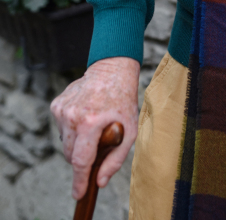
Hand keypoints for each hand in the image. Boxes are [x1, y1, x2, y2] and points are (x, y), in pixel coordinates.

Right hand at [51, 56, 139, 199]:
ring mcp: (62, 109)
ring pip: (64, 142)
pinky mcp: (56, 105)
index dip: (79, 180)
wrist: (112, 70)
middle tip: (97, 145)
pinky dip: (72, 128)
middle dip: (81, 158)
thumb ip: (115, 159)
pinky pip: (61, 128)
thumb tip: (100, 181)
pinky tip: (85, 114)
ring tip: (93, 124)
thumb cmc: (123, 101)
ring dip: (77, 141)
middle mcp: (72, 115)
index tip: (78, 193)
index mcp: (90, 122)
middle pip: (69, 154)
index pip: (80, 160)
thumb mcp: (129, 130)